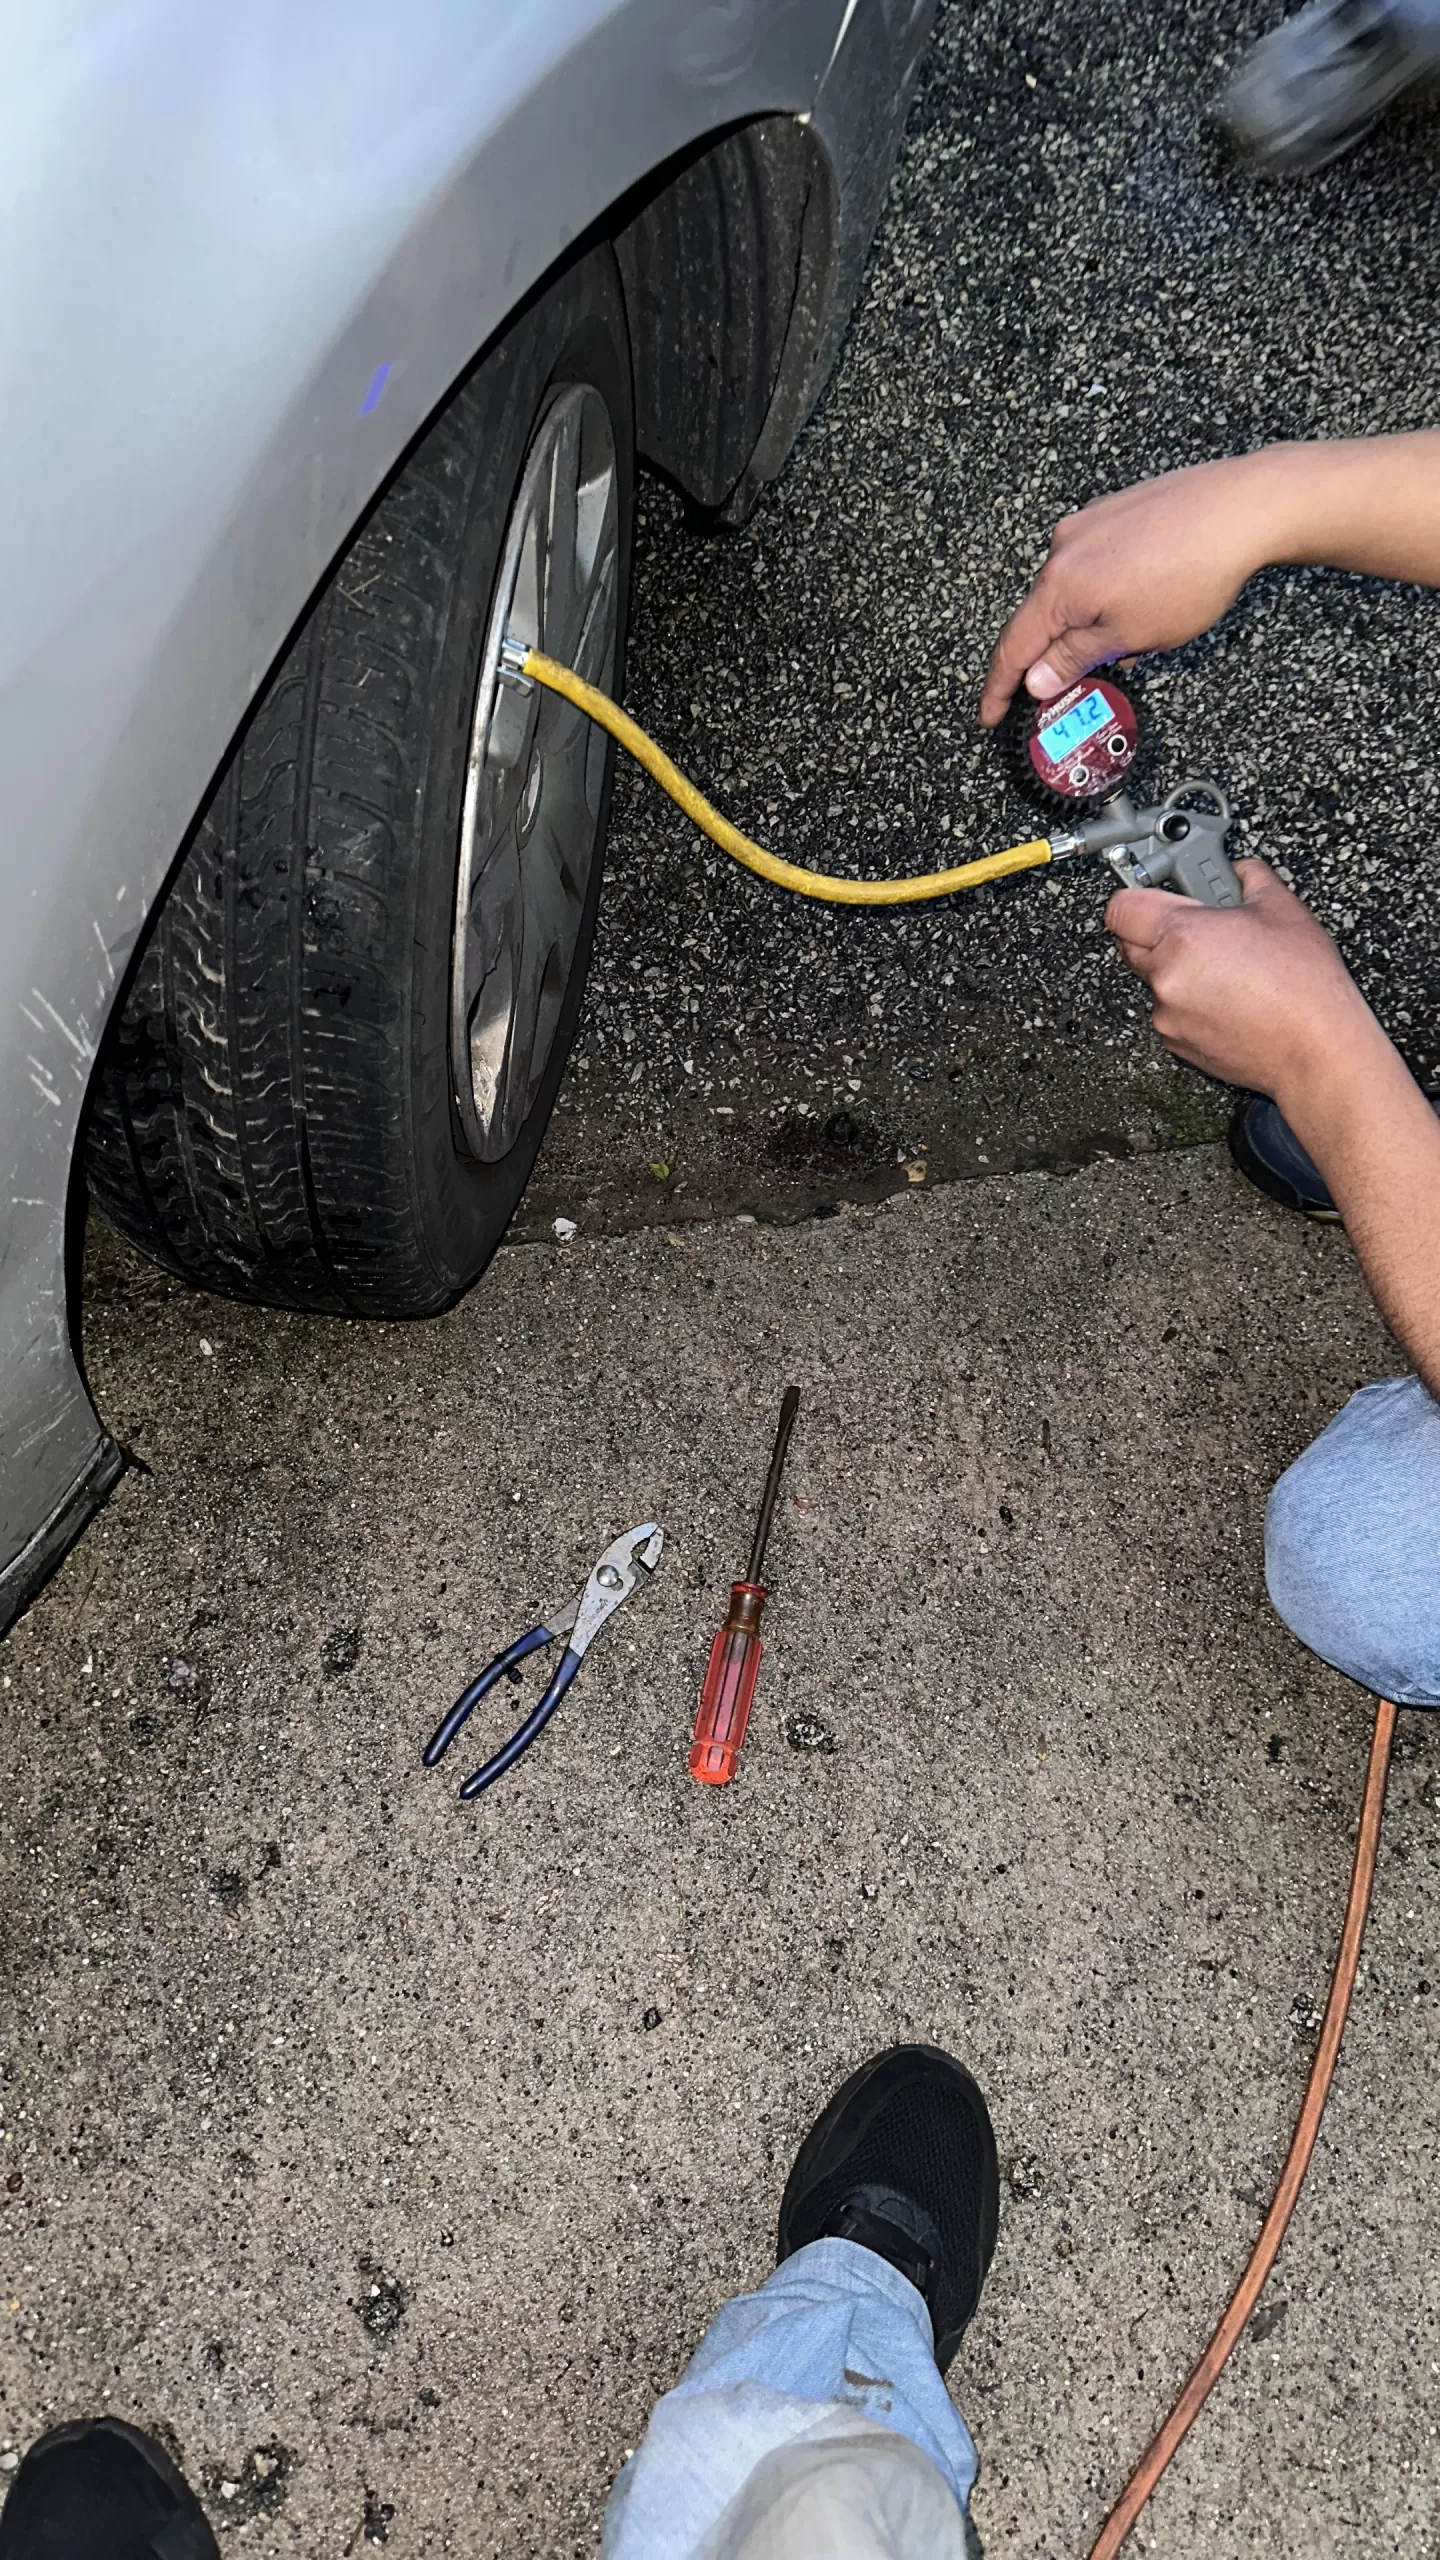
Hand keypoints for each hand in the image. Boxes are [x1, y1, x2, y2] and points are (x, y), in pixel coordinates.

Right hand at [978, 456, 1287, 726]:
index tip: (990, 713)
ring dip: (1087, 621)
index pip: (1013, 647)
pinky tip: (1140, 602)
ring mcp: (1090, 522)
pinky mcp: (1116, 509)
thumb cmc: (1193, 572)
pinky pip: (1095, 562)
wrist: (1242, 508)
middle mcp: (1064, 547)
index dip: (999, 688)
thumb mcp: (1131, 635)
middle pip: (1042, 615)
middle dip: (1054, 654)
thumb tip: (1037, 679)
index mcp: (1060, 585)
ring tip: (1131, 640)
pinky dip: (1105, 591)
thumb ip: (1076, 658)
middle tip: (1072, 684)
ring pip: (1072, 588)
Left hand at [1105, 858, 1377, 1104]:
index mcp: (1182, 936)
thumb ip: (1249, 877)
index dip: (1135, 897)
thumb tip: (1240, 870)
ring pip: (1153, 979)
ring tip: (1225, 968)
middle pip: (1130, 943)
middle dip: (1155, 930)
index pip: (1121, 908)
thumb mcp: (1282, 907)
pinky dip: (1188, 1002)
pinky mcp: (1177, 1042)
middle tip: (1197, 926)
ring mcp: (1167, 1014)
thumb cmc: (1304, 985)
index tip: (1153, 894)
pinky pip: (1169, 1011)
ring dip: (1176, 969)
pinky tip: (1227, 998)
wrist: (1317, 1048)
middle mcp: (1165, 977)